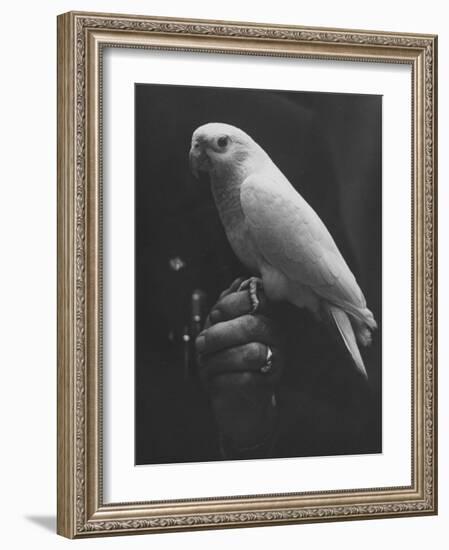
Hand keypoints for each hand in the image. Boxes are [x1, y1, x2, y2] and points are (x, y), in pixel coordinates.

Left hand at [195, 277, 283, 453]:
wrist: (235, 402)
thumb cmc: (226, 360)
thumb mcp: (221, 328)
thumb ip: (228, 305)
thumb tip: (239, 282)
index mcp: (265, 317)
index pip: (256, 298)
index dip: (230, 304)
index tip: (214, 315)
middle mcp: (275, 337)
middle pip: (252, 325)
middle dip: (219, 334)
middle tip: (202, 343)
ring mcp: (274, 362)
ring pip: (250, 353)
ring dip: (218, 359)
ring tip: (205, 364)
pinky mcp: (267, 387)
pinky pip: (244, 380)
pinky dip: (220, 380)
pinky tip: (214, 380)